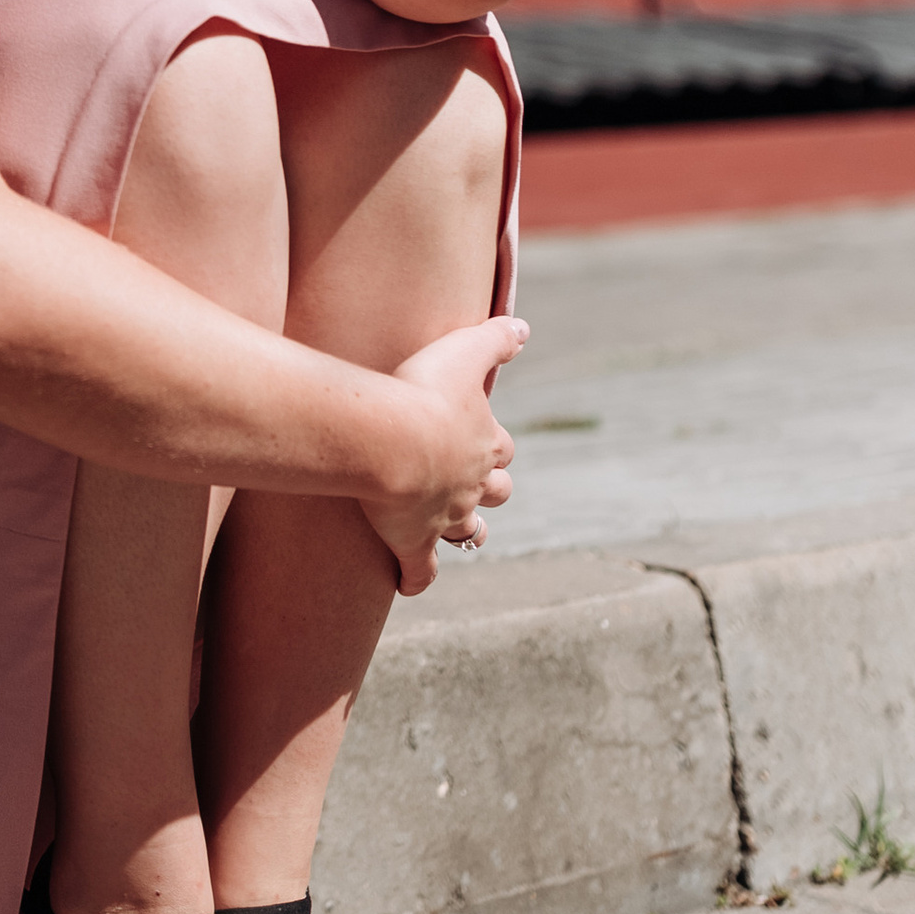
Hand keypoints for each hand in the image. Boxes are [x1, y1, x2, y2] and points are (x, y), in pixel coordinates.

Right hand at [363, 314, 524, 593]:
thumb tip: (524, 329)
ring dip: (466, 530)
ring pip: (467, 530)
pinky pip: (421, 569)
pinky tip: (410, 585)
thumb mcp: (464, 350)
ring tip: (457, 531)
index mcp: (484, 441)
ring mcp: (443, 515)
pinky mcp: (413, 541)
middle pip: (496, 491)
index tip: (483, 438)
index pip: (501, 446)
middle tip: (475, 484)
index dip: (494, 443)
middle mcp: (471, 483)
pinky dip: (418, 579)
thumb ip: (496, 339)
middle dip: (491, 488)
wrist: (390, 439)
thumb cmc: (423, 389)